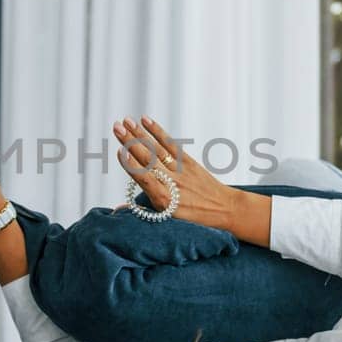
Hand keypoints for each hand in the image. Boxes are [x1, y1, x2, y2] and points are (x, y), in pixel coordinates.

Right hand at [113, 114, 238, 230]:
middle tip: (116, 127)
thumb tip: (118, 210)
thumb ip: (143, 210)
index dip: (131, 166)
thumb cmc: (192, 218)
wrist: (225, 210)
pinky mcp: (189, 162)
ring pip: (156, 150)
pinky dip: (158, 132)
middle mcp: (172, 184)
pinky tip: (146, 121)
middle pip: (148, 160)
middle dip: (130, 142)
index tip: (119, 152)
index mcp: (164, 201)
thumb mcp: (167, 220)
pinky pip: (171, 144)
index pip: (144, 179)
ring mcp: (181, 171)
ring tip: (126, 121)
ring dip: (139, 134)